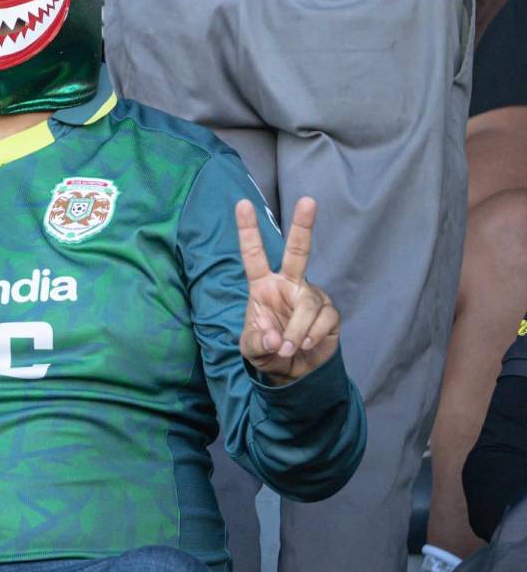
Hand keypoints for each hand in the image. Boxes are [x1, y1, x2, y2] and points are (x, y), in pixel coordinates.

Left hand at [235, 196, 339, 381]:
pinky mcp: (330, 312)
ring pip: (309, 303)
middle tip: (308, 201)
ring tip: (290, 348)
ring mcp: (310, 295)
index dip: (248, 230)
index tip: (242, 204)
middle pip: (298, 251)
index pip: (254, 255)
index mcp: (262, 286)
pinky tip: (305, 345)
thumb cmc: (268, 350)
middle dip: (303, 226)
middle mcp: (288, 284)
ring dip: (298, 329)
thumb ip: (258, 343)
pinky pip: (324, 319)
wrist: (291, 371)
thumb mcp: (252, 349)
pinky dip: (312, 335)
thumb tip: (276, 339)